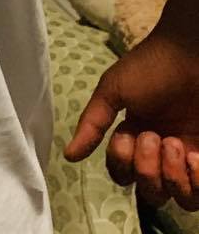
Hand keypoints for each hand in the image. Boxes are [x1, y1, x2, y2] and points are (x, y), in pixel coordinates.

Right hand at [65, 27, 198, 210]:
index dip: (122, 164)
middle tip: (153, 137)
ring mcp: (188, 158)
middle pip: (150, 193)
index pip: (123, 174)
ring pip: (178, 199)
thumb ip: (92, 123)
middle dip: (147, 171)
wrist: (190, 54)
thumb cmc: (151, 67)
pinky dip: (196, 180)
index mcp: (136, 138)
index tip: (126, 135)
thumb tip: (68, 156)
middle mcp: (162, 154)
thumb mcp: (113, 89)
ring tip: (175, 145)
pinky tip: (194, 155)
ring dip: (172, 178)